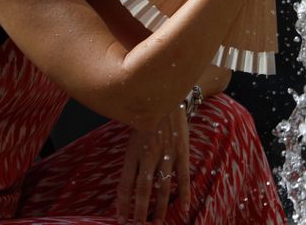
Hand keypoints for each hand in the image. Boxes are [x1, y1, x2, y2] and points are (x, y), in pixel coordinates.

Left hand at [116, 105, 189, 224]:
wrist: (167, 93)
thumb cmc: (146, 111)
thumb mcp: (131, 129)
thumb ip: (130, 150)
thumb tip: (126, 171)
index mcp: (133, 151)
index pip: (125, 184)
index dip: (123, 203)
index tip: (121, 218)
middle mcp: (148, 155)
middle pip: (142, 189)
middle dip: (139, 210)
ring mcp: (167, 154)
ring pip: (162, 186)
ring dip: (160, 206)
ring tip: (157, 222)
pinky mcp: (182, 151)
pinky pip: (183, 176)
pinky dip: (184, 193)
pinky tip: (184, 207)